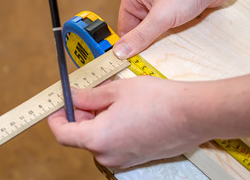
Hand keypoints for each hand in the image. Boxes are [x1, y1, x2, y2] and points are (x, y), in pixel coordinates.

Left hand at [47, 76, 214, 167]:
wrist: (193, 114)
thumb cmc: (158, 101)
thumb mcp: (116, 90)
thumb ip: (89, 96)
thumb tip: (73, 96)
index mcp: (98, 139)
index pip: (62, 133)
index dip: (56, 117)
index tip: (57, 105)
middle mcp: (108, 155)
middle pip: (81, 136)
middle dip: (80, 114)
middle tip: (87, 93)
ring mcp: (123, 159)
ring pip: (98, 139)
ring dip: (97, 119)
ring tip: (110, 98)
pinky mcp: (136, 157)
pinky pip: (114, 143)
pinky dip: (111, 127)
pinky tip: (123, 110)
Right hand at [113, 0, 249, 58]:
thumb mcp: (161, 16)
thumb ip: (140, 36)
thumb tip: (120, 52)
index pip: (125, 28)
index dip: (130, 45)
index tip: (134, 62)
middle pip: (139, 31)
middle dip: (148, 42)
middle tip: (155, 55)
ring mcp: (160, 4)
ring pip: (154, 31)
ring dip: (162, 39)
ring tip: (171, 40)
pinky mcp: (174, 9)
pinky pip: (167, 28)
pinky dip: (172, 35)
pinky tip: (179, 36)